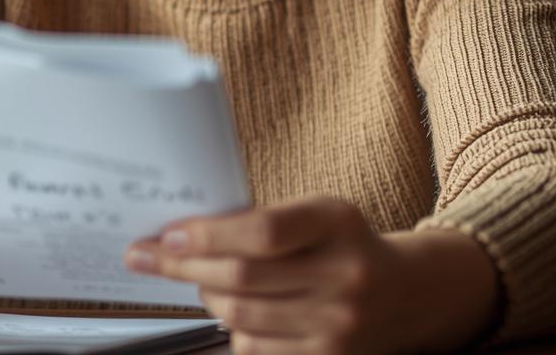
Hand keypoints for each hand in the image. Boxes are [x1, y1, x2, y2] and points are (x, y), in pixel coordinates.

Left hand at [124, 196, 498, 353]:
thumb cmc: (343, 244)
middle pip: (243, 278)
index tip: (168, 235)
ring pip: (242, 316)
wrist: (406, 292)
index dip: (207, 235)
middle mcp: (344, 276)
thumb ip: (262, 221)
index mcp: (337, 223)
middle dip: (185, 267)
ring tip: (196, 281)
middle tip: (149, 257)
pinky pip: (256, 347)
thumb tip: (184, 235)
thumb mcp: (317, 214)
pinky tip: (231, 310)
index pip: (262, 231)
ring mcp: (339, 325)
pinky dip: (232, 329)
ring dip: (205, 297)